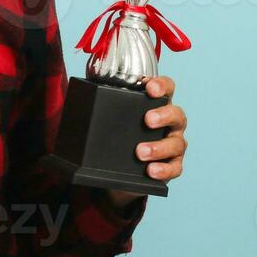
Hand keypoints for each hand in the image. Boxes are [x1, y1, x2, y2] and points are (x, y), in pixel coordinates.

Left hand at [109, 75, 188, 208]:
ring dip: (159, 147)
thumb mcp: (113, 121)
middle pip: (177, 114)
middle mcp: (170, 124)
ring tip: (140, 152)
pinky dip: (164, 169)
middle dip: (163, 115)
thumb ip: (104, 108)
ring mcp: (174, 145)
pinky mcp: (172, 166)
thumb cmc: (119, 138)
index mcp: (157, 106)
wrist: (120, 170)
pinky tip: (151, 170)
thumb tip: (80, 97)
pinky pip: (175, 168)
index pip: (166, 89)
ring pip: (176, 143)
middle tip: (147, 119)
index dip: (161, 85)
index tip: (150, 87)